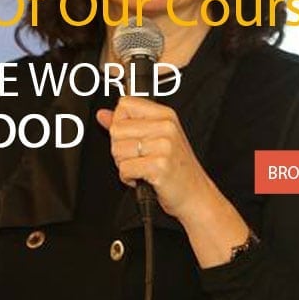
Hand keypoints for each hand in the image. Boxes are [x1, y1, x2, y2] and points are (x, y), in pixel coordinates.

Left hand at [95, 96, 216, 219]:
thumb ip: (127, 124)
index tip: (133, 137)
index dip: (121, 123)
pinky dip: (128, 178)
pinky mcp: (159, 166)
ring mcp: (164, 146)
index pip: (125, 105)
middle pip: (117, 129)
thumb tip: (102, 115)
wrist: (195, 194)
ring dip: (124, 165)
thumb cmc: (176, 168)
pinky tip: (143, 178)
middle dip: (120, 148)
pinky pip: (125, 168)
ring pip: (118, 150)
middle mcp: (166, 127)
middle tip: (139, 158)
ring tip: (143, 168)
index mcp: (165, 115)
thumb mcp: (155, 139)